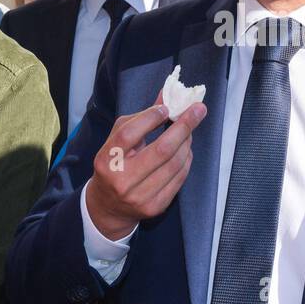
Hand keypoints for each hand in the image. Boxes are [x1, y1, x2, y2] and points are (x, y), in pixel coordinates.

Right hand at [85, 94, 206, 238]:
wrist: (108, 206)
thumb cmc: (114, 165)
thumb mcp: (118, 140)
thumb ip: (140, 118)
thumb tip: (166, 97)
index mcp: (107, 159)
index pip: (129, 134)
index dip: (150, 118)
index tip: (167, 108)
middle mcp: (122, 180)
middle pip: (161, 150)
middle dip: (184, 127)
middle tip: (198, 110)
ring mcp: (140, 196)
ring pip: (175, 164)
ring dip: (187, 143)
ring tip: (188, 131)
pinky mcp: (156, 206)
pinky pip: (180, 178)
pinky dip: (186, 160)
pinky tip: (185, 150)